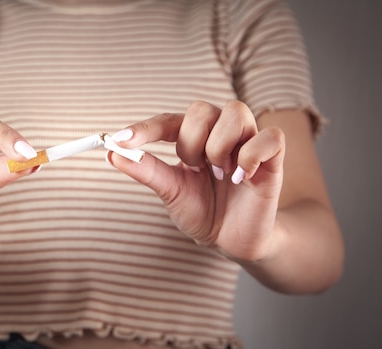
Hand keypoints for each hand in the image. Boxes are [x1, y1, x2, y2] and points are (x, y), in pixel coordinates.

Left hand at [108, 101, 284, 261]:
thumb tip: (112, 154)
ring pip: (235, 113)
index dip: (144, 129)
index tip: (120, 140)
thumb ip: (146, 171)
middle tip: (196, 170)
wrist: (231, 239)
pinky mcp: (272, 156)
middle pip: (201, 110)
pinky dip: (251, 156)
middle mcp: (218, 132)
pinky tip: (242, 177)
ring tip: (221, 174)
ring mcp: (246, 141)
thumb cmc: (201, 211)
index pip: (166, 121)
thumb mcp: (170, 192)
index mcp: (190, 138)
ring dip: (220, 148)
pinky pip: (268, 137)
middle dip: (191, 143)